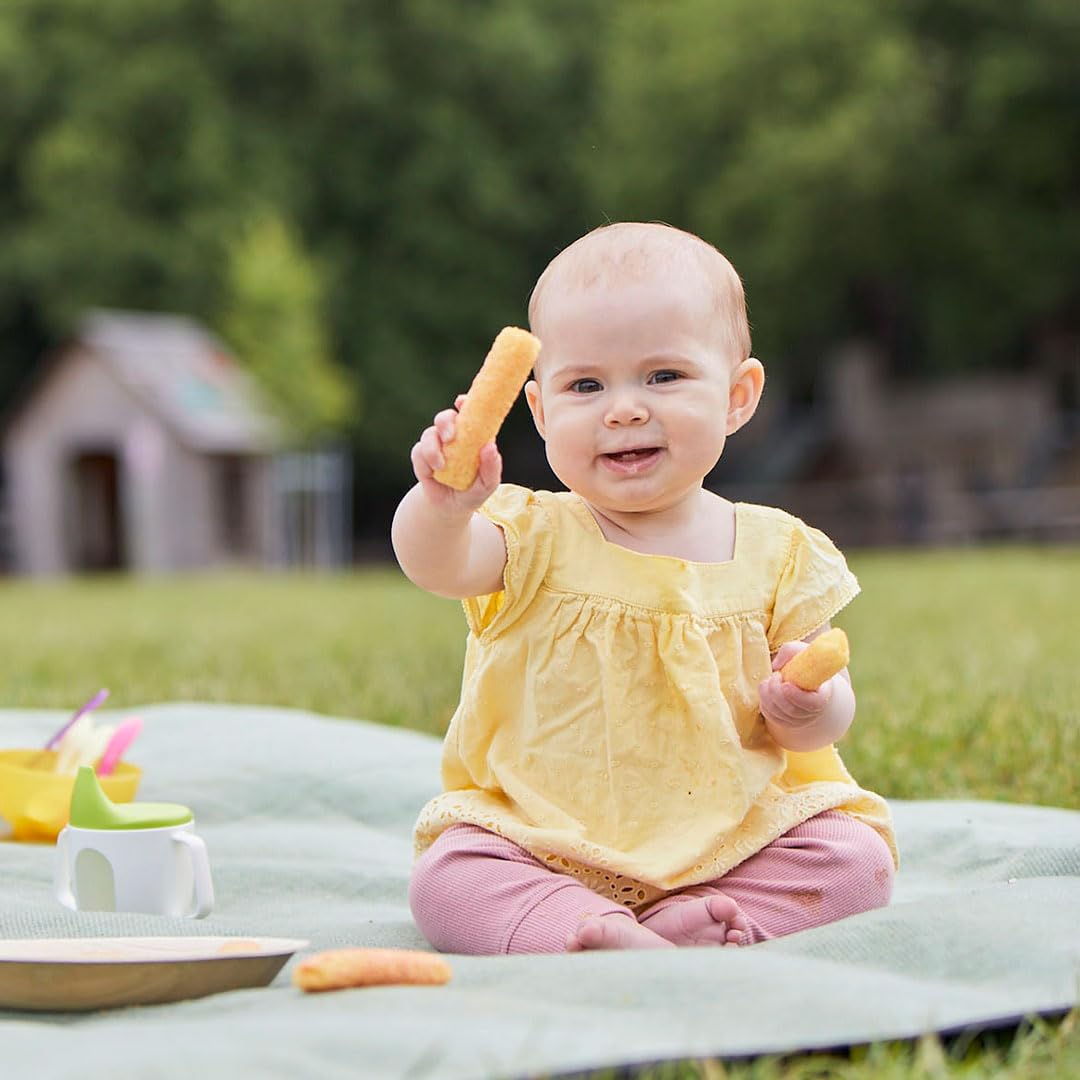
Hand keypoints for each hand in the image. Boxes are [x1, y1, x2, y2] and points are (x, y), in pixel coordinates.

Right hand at [410, 395, 501, 513]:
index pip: (468, 413)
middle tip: (450, 437)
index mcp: (472, 436)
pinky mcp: (421, 457)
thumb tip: (490, 446)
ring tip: (441, 465)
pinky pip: (419, 452)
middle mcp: (453, 437)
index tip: (462, 402)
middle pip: (445, 417)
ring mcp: (436, 445)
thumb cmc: (473, 492)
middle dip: (445, 421)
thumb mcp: (487, 484)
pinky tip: (434, 471)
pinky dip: (426, 461)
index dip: (465, 403)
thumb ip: (492, 468)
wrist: (450, 509)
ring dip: (433, 447)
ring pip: (429, 433)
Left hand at [758, 641, 834, 732]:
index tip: (785, 684)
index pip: (814, 703)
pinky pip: (771, 716)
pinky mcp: (784, 720)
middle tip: (775, 675)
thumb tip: (775, 665)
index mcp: (822, 694)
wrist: (805, 676)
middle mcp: (812, 711)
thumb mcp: (800, 650)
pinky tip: (766, 689)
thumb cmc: (804, 662)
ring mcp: (798, 718)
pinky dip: (764, 702)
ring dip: (767, 696)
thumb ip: (789, 651)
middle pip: (792, 711)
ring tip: (769, 680)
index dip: (797, 697)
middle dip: (777, 693)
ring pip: (779, 714)